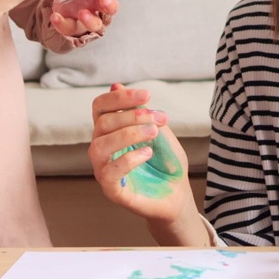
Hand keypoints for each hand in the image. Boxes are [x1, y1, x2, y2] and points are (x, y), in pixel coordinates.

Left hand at [50, 0, 123, 36]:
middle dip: (108, 4)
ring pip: (94, 24)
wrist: (67, 2)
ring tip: (82, 12)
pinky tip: (55, 16)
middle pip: (109, 9)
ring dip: (89, 19)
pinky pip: (70, 29)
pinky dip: (63, 24)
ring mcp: (86, 18)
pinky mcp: (72, 26)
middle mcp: (97, 6)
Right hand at [89, 84, 196, 225]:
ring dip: (129, 134)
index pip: (100, 107)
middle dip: (133, 116)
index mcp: (110, 132)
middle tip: (159, 118)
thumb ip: (139, 111)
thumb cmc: (166, 161)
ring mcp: (104, 170)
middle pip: (103, 123)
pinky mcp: (112, 190)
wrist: (178, 193)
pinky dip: (128, 158)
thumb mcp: (158, 130)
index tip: (147, 95)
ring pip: (99, 146)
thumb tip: (115, 85)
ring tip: (153, 133)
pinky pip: (108, 172)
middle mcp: (102, 149)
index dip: (119, 98)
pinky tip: (147, 153)